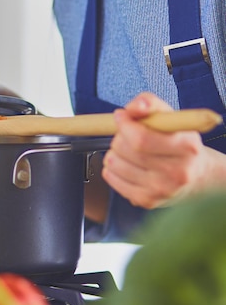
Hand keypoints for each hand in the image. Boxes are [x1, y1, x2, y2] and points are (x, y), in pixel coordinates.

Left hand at [101, 92, 225, 207]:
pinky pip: (111, 178)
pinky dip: (110, 168)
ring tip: (126, 150)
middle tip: (126, 134)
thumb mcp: (170, 118)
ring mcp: (161, 190)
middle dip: (119, 136)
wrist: (195, 176)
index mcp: (186, 147)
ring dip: (113, 151)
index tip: (121, 116)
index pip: (142, 138)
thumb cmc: (178, 141)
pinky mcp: (147, 201)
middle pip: (126, 150)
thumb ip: (150, 104)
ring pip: (115, 163)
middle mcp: (177, 172)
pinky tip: (124, 164)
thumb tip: (133, 107)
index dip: (125, 125)